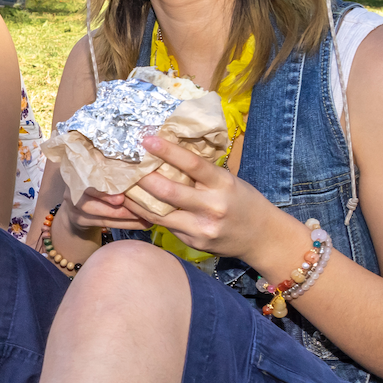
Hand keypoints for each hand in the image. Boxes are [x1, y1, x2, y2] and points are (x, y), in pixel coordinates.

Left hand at [128, 132, 283, 259]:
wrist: (262, 237)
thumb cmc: (243, 202)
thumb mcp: (228, 181)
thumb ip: (202, 174)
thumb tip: (168, 155)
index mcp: (223, 184)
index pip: (192, 164)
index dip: (167, 151)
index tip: (147, 140)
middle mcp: (212, 206)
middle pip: (169, 191)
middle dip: (143, 179)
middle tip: (125, 166)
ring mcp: (201, 227)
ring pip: (159, 213)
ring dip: (136, 200)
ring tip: (119, 188)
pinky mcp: (193, 242)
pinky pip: (164, 226)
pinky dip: (146, 215)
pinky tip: (133, 206)